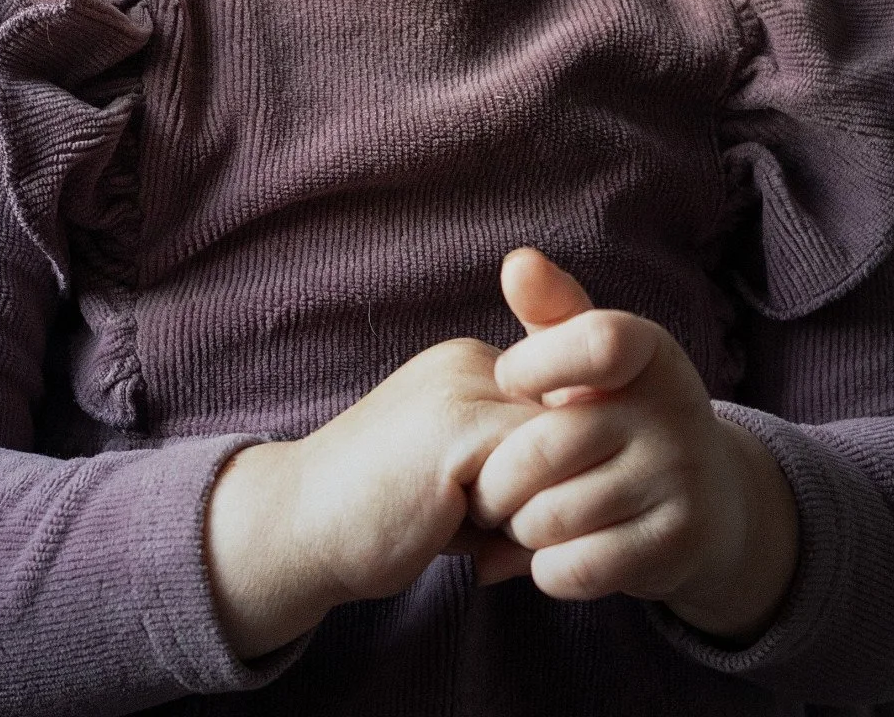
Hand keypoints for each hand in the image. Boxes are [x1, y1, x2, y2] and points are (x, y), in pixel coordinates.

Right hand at [205, 337, 541, 656]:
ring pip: (559, 450)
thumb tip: (597, 499)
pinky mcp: (456, 426)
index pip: (560, 410)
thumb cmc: (381, 518)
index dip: (553, 473)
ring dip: (534, 507)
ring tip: (478, 531)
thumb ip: (517, 472)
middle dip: (553, 490)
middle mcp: (471, 361)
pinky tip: (459, 531)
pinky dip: (514, 518)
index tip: (510, 515)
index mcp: (471, 365)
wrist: (296, 526)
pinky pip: (533, 473)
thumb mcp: (460, 481)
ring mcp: (463, 387)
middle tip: (498, 533)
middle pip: (569, 427)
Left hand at [468, 249, 799, 641]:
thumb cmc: (621, 415)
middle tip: (485, 489)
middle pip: (545, 447)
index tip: (508, 383)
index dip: (534, 365)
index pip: (596, 341)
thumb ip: (554, 311)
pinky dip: (542, 569)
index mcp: (651, 350)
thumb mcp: (594, 359)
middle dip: (495, 479)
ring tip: (513, 521)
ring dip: (516, 528)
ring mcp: (682, 479)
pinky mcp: (678, 545)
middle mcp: (674, 409)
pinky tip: (545, 555)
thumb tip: (517, 261)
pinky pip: (577, 567)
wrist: (708, 500)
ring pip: (553, 515)